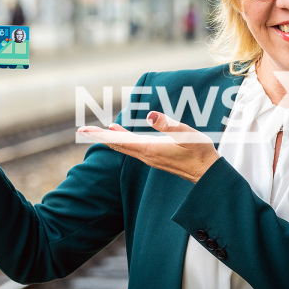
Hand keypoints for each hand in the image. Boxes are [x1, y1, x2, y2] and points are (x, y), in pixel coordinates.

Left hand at [77, 111, 220, 182]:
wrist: (207, 172)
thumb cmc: (199, 152)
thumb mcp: (187, 135)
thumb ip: (169, 125)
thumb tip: (151, 116)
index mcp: (149, 149)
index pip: (119, 141)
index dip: (100, 135)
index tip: (83, 131)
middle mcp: (145, 155)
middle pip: (116, 145)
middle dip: (98, 138)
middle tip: (81, 130)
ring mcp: (149, 157)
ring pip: (123, 147)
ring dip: (108, 139)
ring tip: (94, 131)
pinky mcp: (155, 156)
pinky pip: (131, 148)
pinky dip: (121, 140)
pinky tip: (118, 133)